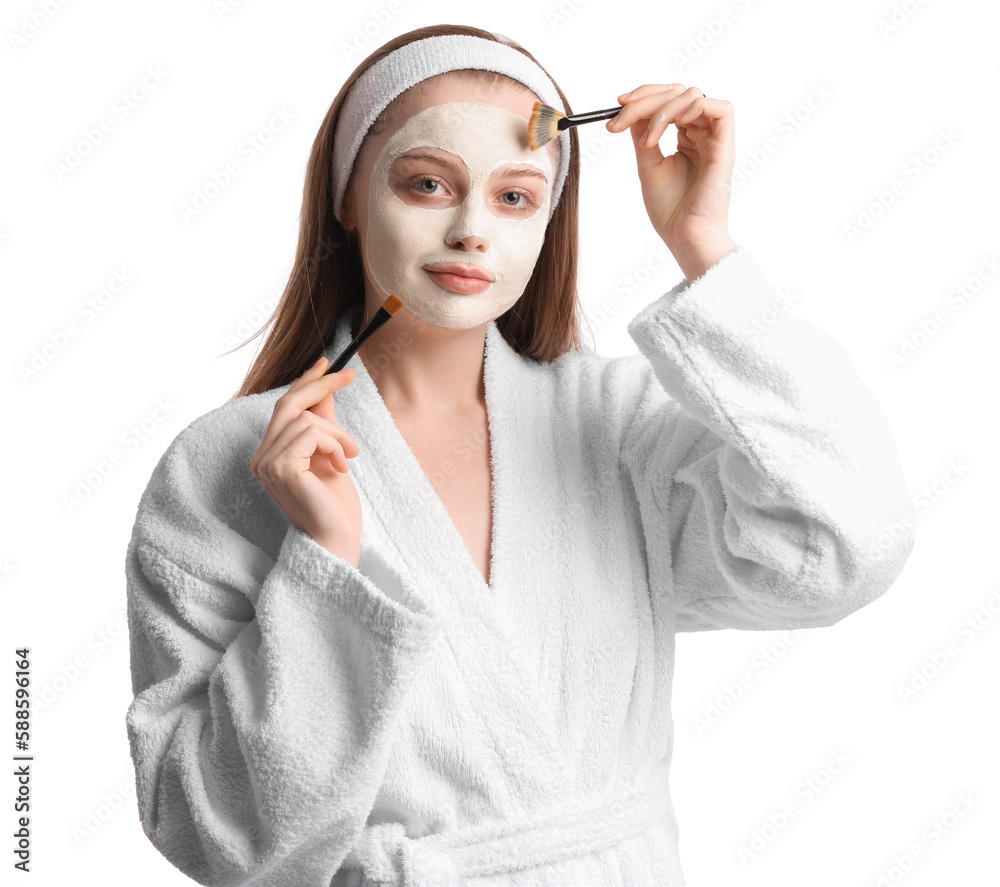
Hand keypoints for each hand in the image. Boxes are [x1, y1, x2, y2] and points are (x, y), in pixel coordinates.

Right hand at [250, 356, 362, 564]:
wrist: (337, 540)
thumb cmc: (335, 506)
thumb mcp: (332, 455)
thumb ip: (324, 424)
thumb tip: (326, 391)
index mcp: (270, 454)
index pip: (284, 407)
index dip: (305, 382)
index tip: (327, 363)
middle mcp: (261, 457)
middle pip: (289, 403)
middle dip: (320, 385)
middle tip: (348, 375)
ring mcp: (267, 463)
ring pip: (306, 420)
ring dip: (338, 433)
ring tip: (350, 455)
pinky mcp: (280, 468)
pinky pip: (312, 434)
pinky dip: (335, 444)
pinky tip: (343, 465)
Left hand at [607, 83, 737, 278]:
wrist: (685, 235)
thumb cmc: (670, 210)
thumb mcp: (648, 164)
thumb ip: (642, 133)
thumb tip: (630, 107)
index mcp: (686, 138)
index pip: (668, 100)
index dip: (643, 96)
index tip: (617, 106)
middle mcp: (702, 133)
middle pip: (677, 92)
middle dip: (645, 99)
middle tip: (620, 117)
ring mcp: (715, 137)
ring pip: (691, 95)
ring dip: (661, 110)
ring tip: (646, 142)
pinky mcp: (726, 143)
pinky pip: (718, 107)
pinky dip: (689, 109)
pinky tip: (668, 130)